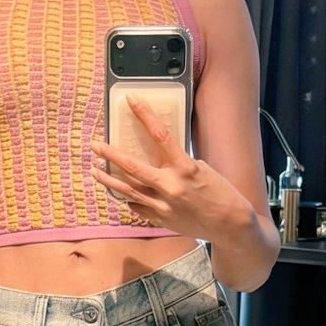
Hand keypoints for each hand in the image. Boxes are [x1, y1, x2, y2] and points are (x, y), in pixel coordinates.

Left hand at [90, 94, 254, 240]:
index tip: (132, 100)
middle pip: (133, 167)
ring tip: (95, 171)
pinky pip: (137, 207)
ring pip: (127, 191)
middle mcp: (171, 186)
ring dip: (109, 180)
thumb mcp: (202, 169)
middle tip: (95, 146)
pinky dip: (128, 199)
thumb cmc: (221, 193)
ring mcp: (164, 206)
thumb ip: (178, 163)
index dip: (145, 115)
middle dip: (111, 155)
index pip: (160, 135)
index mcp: (185, 168)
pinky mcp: (161, 220)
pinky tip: (120, 193)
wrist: (230, 225)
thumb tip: (159, 158)